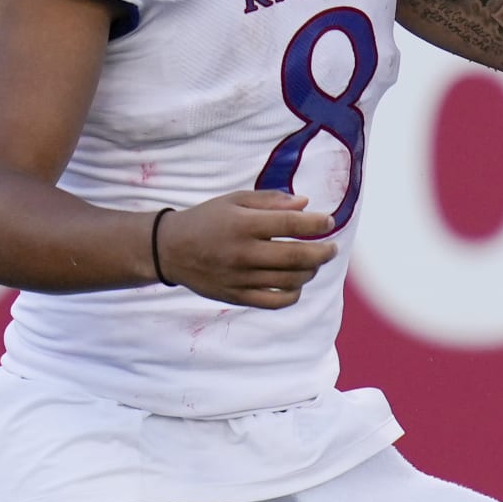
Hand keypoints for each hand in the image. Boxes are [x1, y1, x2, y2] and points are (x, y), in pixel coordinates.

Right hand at [156, 191, 335, 308]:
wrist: (170, 249)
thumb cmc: (208, 219)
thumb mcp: (235, 200)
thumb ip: (271, 201)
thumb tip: (306, 204)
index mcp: (244, 224)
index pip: (291, 224)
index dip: (317, 223)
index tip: (328, 221)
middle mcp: (243, 252)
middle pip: (296, 257)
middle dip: (322, 252)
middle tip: (332, 248)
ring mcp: (240, 278)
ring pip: (289, 281)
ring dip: (310, 272)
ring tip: (314, 263)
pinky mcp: (236, 296)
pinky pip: (274, 302)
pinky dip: (293, 294)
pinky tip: (296, 283)